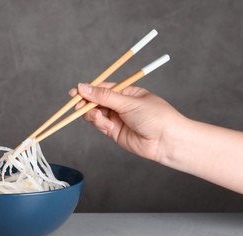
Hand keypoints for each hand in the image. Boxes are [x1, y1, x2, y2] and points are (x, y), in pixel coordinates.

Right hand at [70, 82, 184, 160]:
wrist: (166, 140)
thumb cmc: (155, 116)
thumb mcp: (128, 102)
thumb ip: (104, 96)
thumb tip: (83, 87)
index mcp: (127, 92)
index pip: (103, 88)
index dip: (89, 89)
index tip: (75, 91)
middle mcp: (121, 105)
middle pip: (97, 101)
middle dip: (86, 102)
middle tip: (77, 104)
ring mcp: (117, 118)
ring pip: (96, 113)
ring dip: (91, 113)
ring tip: (94, 114)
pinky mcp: (115, 132)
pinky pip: (100, 124)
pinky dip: (98, 122)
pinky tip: (102, 122)